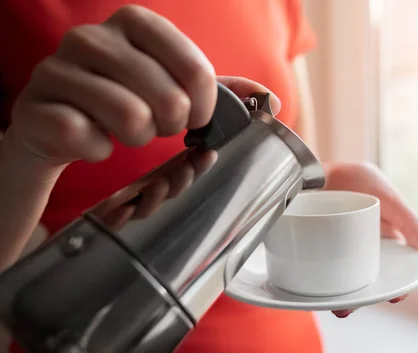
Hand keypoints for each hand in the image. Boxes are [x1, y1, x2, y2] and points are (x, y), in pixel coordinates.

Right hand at [6, 5, 279, 168]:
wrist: (58, 121)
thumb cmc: (124, 99)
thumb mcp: (171, 86)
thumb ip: (219, 91)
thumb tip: (269, 100)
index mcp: (136, 23)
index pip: (196, 70)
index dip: (205, 107)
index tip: (198, 119)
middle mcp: (93, 37)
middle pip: (168, 99)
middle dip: (170, 125)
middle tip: (156, 125)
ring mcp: (58, 69)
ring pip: (130, 120)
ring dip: (136, 139)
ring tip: (125, 130)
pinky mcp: (35, 106)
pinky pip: (88, 140)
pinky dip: (98, 151)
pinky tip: (90, 139)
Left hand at [322, 161, 417, 317]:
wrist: (320, 169)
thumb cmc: (358, 180)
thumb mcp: (387, 197)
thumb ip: (410, 221)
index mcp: (387, 240)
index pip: (399, 269)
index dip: (400, 285)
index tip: (395, 296)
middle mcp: (365, 250)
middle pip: (370, 281)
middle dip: (364, 298)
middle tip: (351, 307)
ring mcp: (340, 252)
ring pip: (345, 283)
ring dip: (341, 298)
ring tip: (337, 306)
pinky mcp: (317, 252)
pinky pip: (320, 275)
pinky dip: (319, 285)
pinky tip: (315, 293)